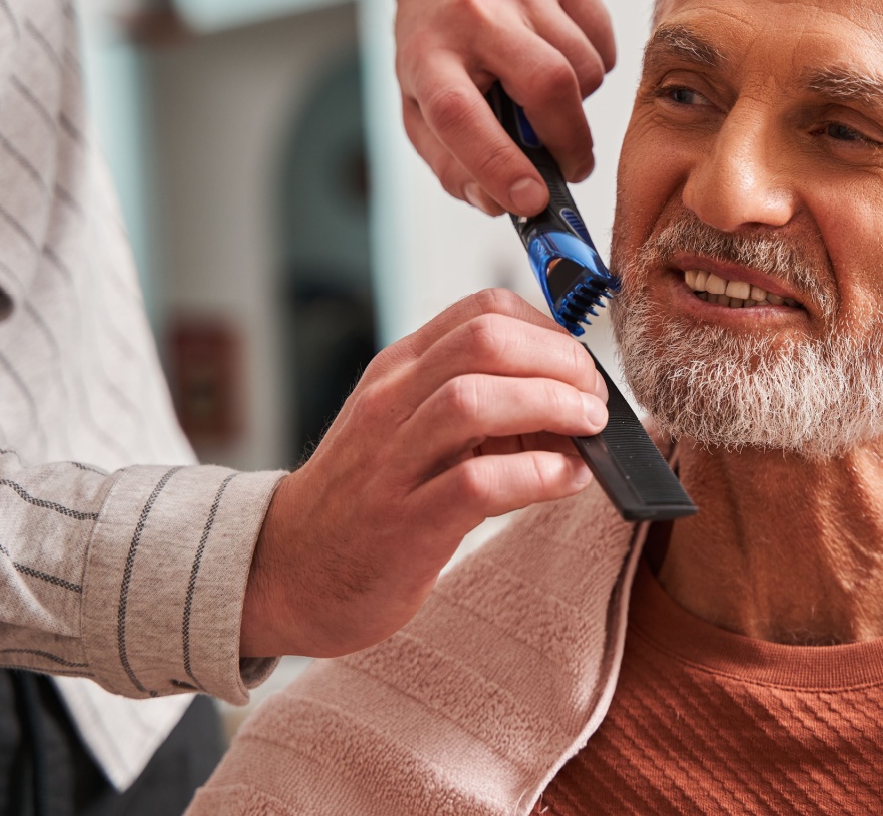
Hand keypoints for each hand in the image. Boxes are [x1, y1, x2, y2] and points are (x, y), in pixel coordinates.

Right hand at [239, 290, 605, 657]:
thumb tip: (574, 403)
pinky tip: (566, 480)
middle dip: (559, 362)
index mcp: (399, 370)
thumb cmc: (368, 497)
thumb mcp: (412, 429)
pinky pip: (477, 482)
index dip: (548, 332)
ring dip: (551, 407)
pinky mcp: (403, 524)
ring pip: (475, 400)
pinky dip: (538, 475)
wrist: (289, 571)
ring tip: (589, 430)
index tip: (578, 368)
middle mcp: (390, 403)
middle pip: (484, 342)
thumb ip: (481, 406)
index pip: (482, 311)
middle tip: (593, 399)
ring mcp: (392, 462)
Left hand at [395, 0, 616, 216]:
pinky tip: (563, 57)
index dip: (499, 165)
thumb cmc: (441, 39)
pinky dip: (594, 66)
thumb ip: (451, 162)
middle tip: (570, 166)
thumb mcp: (421, 101)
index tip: (532, 200)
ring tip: (551, 97)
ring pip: (585, 69)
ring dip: (579, 104)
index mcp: (426, 53)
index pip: (461, 116)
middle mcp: (473, 11)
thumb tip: (498, 204)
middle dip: (569, 142)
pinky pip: (604, 42)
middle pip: (547, 85)